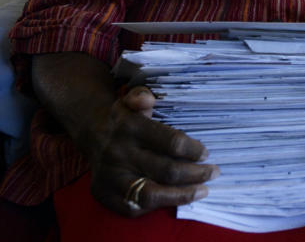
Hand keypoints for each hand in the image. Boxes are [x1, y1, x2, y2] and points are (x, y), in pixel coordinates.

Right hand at [86, 86, 218, 215]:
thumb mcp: (131, 100)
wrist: (92, 133)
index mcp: (129, 127)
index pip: (170, 142)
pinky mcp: (103, 194)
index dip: (192, 150)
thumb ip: (141, 96)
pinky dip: (157, 206)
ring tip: (202, 190)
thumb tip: (148, 99)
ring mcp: (110, 176)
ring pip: (151, 194)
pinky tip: (175, 198)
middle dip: (196, 174)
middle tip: (213, 172)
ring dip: (181, 195)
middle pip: (166, 170)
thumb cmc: (124, 119)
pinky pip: (134, 208)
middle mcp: (118, 153)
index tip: (206, 153)